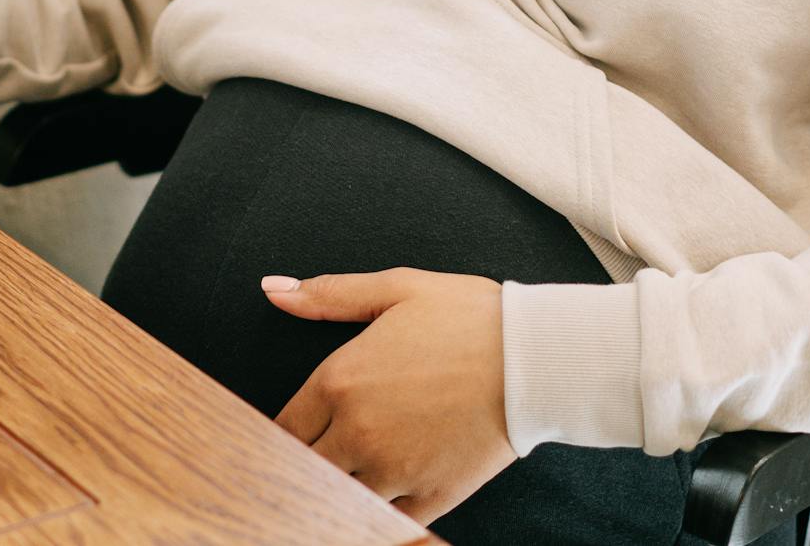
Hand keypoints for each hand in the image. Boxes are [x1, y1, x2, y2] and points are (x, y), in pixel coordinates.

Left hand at [265, 268, 514, 525]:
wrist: (535, 358)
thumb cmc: (468, 317)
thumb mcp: (396, 289)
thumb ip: (329, 294)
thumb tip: (273, 290)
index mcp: (339, 381)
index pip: (283, 426)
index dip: (284, 432)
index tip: (295, 431)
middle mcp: (357, 432)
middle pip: (305, 466)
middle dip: (307, 460)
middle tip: (321, 452)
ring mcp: (393, 470)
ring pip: (340, 497)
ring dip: (340, 486)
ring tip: (354, 471)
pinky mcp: (431, 495)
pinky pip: (387, 520)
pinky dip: (380, 511)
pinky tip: (386, 492)